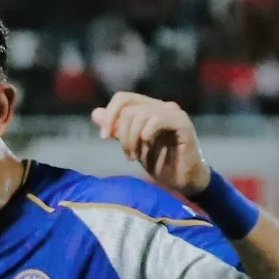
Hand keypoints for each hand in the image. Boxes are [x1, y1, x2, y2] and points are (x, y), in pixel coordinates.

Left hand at [93, 91, 211, 197]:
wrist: (182, 180)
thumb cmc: (159, 162)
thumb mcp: (131, 145)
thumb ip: (116, 129)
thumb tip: (95, 113)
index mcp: (149, 107)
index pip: (123, 98)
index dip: (109, 115)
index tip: (104, 137)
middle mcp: (162, 106)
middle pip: (128, 108)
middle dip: (121, 134)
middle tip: (126, 154)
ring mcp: (174, 113)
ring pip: (140, 114)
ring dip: (132, 138)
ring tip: (134, 156)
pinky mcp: (183, 124)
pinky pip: (157, 119)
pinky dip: (146, 134)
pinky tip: (146, 148)